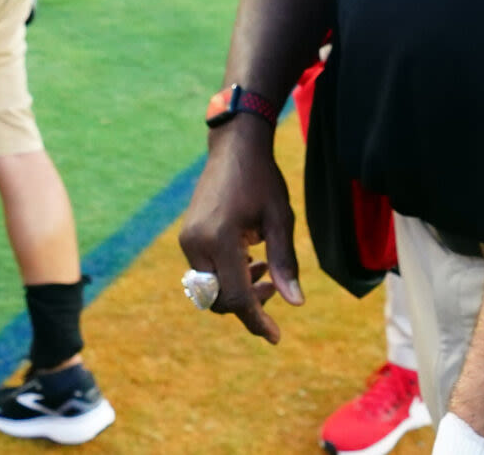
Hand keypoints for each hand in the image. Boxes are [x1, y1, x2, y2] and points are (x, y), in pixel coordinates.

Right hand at [175, 121, 303, 342]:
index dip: (256, 321)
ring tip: (266, 270)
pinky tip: (251, 259)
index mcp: (221, 239)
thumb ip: (286, 263)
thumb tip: (296, 303)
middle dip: (247, 304)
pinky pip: (204, 272)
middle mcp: (197, 243)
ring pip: (209, 290)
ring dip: (237, 290)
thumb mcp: (280, 219)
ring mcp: (188, 240)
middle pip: (218, 300)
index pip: (236, 298)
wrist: (234, 147)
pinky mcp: (187, 236)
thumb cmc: (262, 179)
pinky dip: (227, 276)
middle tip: (275, 286)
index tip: (275, 337)